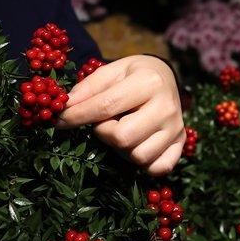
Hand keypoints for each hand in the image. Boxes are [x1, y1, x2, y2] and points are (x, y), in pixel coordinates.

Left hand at [56, 55, 184, 175]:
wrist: (165, 77)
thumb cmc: (133, 75)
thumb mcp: (111, 72)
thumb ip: (88, 88)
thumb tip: (64, 107)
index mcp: (148, 82)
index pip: (106, 106)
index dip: (77, 116)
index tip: (58, 121)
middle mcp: (167, 106)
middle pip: (123, 137)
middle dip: (104, 133)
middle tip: (104, 123)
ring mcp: (176, 128)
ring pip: (139, 156)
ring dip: (121, 149)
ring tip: (122, 131)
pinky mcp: (181, 144)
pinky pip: (158, 168)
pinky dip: (143, 163)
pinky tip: (136, 146)